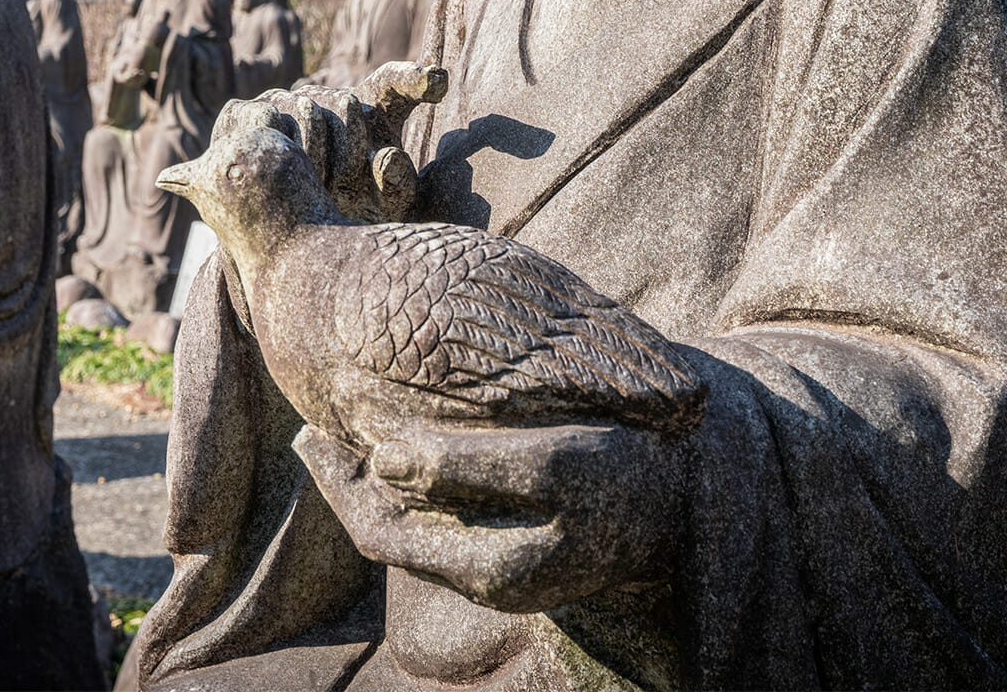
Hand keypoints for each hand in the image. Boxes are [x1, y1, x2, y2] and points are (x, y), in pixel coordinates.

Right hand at [227, 62, 446, 221]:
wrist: (286, 229)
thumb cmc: (350, 211)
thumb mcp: (381, 205)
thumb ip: (396, 183)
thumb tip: (386, 158)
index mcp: (372, 111)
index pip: (395, 83)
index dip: (415, 78)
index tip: (436, 80)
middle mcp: (328, 97)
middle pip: (348, 105)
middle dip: (351, 152)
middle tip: (344, 187)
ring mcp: (284, 100)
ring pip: (305, 112)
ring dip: (313, 156)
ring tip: (316, 187)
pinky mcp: (244, 110)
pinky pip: (264, 116)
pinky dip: (274, 145)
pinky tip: (282, 172)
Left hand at [294, 420, 677, 612]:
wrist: (695, 506)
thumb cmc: (629, 477)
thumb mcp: (552, 466)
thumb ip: (467, 468)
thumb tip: (384, 461)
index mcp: (487, 570)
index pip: (380, 531)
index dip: (342, 482)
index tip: (315, 427)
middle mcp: (484, 579)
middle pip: (387, 535)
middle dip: (346, 485)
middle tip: (311, 427)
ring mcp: (498, 565)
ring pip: (411, 528)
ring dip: (372, 483)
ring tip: (343, 427)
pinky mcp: (513, 543)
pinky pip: (440, 520)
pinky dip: (410, 484)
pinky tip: (402, 441)